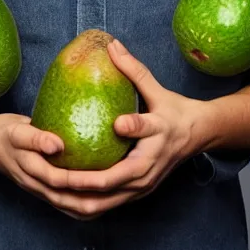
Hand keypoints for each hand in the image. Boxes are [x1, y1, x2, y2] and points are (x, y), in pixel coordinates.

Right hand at [0, 112, 117, 219]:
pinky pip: (73, 203)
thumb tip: (58, 145)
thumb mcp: (16, 130)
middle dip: (99, 199)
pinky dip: (92, 202)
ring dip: (98, 205)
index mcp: (31, 173)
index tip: (107, 173)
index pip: (61, 182)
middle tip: (123, 188)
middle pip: (73, 204)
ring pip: (75, 208)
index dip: (84, 181)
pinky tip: (109, 193)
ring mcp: (44, 192)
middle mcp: (40, 188)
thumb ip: (35, 137)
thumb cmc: (4, 134)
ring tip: (122, 196)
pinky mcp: (49, 191)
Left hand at [37, 38, 208, 218]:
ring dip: (77, 199)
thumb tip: (112, 45)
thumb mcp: (159, 89)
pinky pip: (107, 204)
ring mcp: (143, 184)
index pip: (144, 129)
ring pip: (107, 201)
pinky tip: (61, 198)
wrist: (199, 136)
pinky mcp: (137, 193)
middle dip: (80, 180)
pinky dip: (84, 204)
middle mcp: (150, 164)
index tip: (116, 123)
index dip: (132, 127)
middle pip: (114, 180)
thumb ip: (134, 69)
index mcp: (159, 133)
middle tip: (53, 173)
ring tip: (50, 190)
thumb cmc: (175, 111)